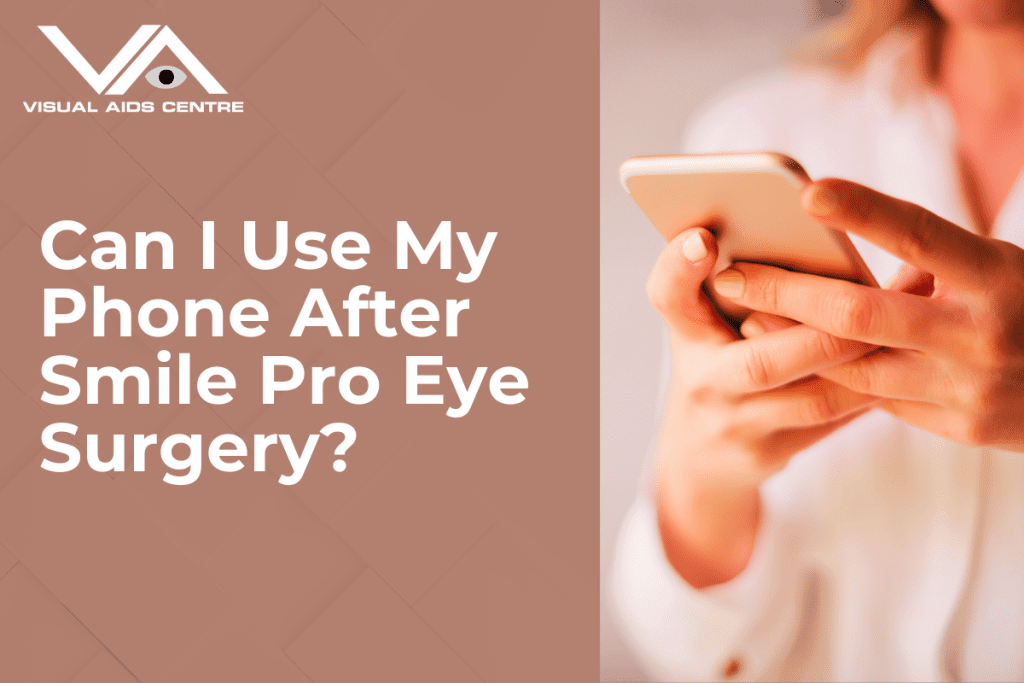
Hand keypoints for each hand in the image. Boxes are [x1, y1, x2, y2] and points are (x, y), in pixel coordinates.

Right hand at [647, 226, 879, 586]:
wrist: (699, 453)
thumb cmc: (717, 362)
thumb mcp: (708, 321)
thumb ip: (744, 283)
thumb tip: (816, 226)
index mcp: (684, 332)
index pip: (669, 295)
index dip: (679, 266)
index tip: (704, 238)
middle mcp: (702, 381)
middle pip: (761, 362)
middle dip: (826, 332)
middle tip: (878, 296)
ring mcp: (734, 425)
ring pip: (813, 399)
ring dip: (867, 363)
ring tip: (909, 324)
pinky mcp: (768, 454)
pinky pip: (832, 422)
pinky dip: (873, 391)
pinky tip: (908, 364)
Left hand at [716, 178, 1023, 450]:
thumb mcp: (1001, 268)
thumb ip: (934, 264)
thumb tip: (842, 265)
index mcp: (1000, 275)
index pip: (922, 235)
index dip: (864, 211)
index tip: (806, 191)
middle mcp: (982, 333)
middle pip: (861, 314)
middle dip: (787, 292)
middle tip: (731, 273)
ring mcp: (970, 388)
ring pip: (854, 366)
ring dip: (792, 341)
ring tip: (744, 314)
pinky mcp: (960, 427)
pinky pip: (878, 398)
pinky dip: (833, 374)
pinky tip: (791, 357)